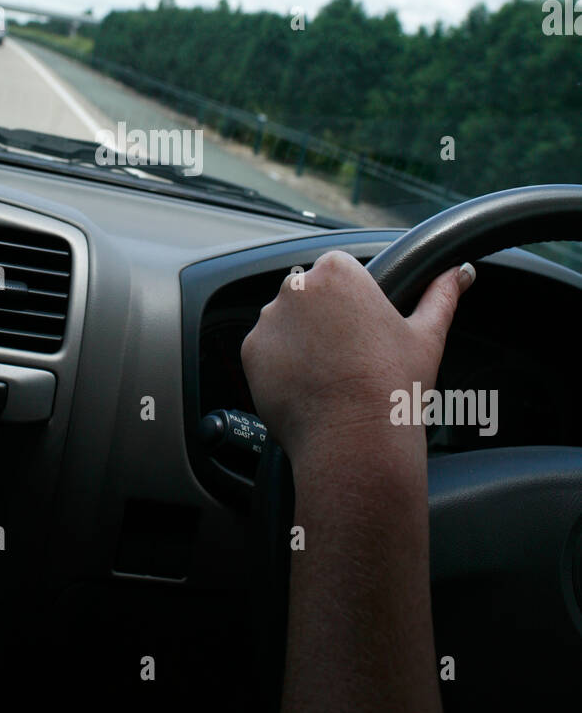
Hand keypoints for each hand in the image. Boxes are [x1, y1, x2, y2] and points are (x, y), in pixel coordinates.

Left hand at [240, 250, 474, 467]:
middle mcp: (296, 287)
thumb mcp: (427, 336)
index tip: (363, 330)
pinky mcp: (251, 352)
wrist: (356, 441)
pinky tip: (309, 387)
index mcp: (338, 272)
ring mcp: (269, 319)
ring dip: (301, 341)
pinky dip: (282, 366)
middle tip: (349, 357)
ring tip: (329, 376)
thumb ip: (441, 295)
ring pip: (286, 323)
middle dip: (324, 319)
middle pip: (309, 294)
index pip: (338, 271)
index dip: (353, 303)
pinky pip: (266, 352)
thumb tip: (461, 272)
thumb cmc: (394, 387)